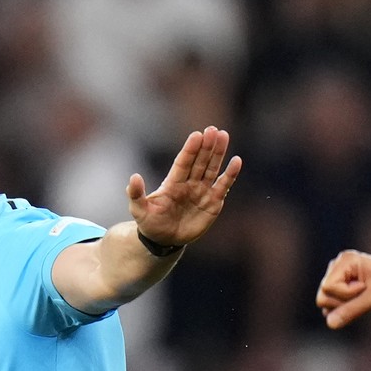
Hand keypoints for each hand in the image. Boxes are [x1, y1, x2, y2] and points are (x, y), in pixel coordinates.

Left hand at [128, 126, 240, 246]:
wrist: (164, 240)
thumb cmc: (150, 223)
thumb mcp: (139, 210)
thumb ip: (136, 194)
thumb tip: (134, 177)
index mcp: (172, 182)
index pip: (183, 162)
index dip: (190, 150)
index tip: (196, 135)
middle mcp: (189, 183)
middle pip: (199, 161)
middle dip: (206, 146)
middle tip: (212, 130)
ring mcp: (202, 191)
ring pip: (212, 168)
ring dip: (218, 153)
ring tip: (223, 135)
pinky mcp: (213, 202)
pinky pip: (223, 186)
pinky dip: (230, 174)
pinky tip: (237, 161)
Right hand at [315, 251, 370, 328]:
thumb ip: (352, 310)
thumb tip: (330, 324)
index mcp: (345, 261)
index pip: (328, 288)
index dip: (346, 295)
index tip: (366, 289)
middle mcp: (337, 266)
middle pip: (322, 296)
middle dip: (343, 303)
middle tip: (365, 295)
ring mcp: (337, 276)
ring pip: (325, 302)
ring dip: (344, 306)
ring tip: (364, 297)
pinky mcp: (340, 286)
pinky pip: (331, 305)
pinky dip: (345, 307)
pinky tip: (360, 300)